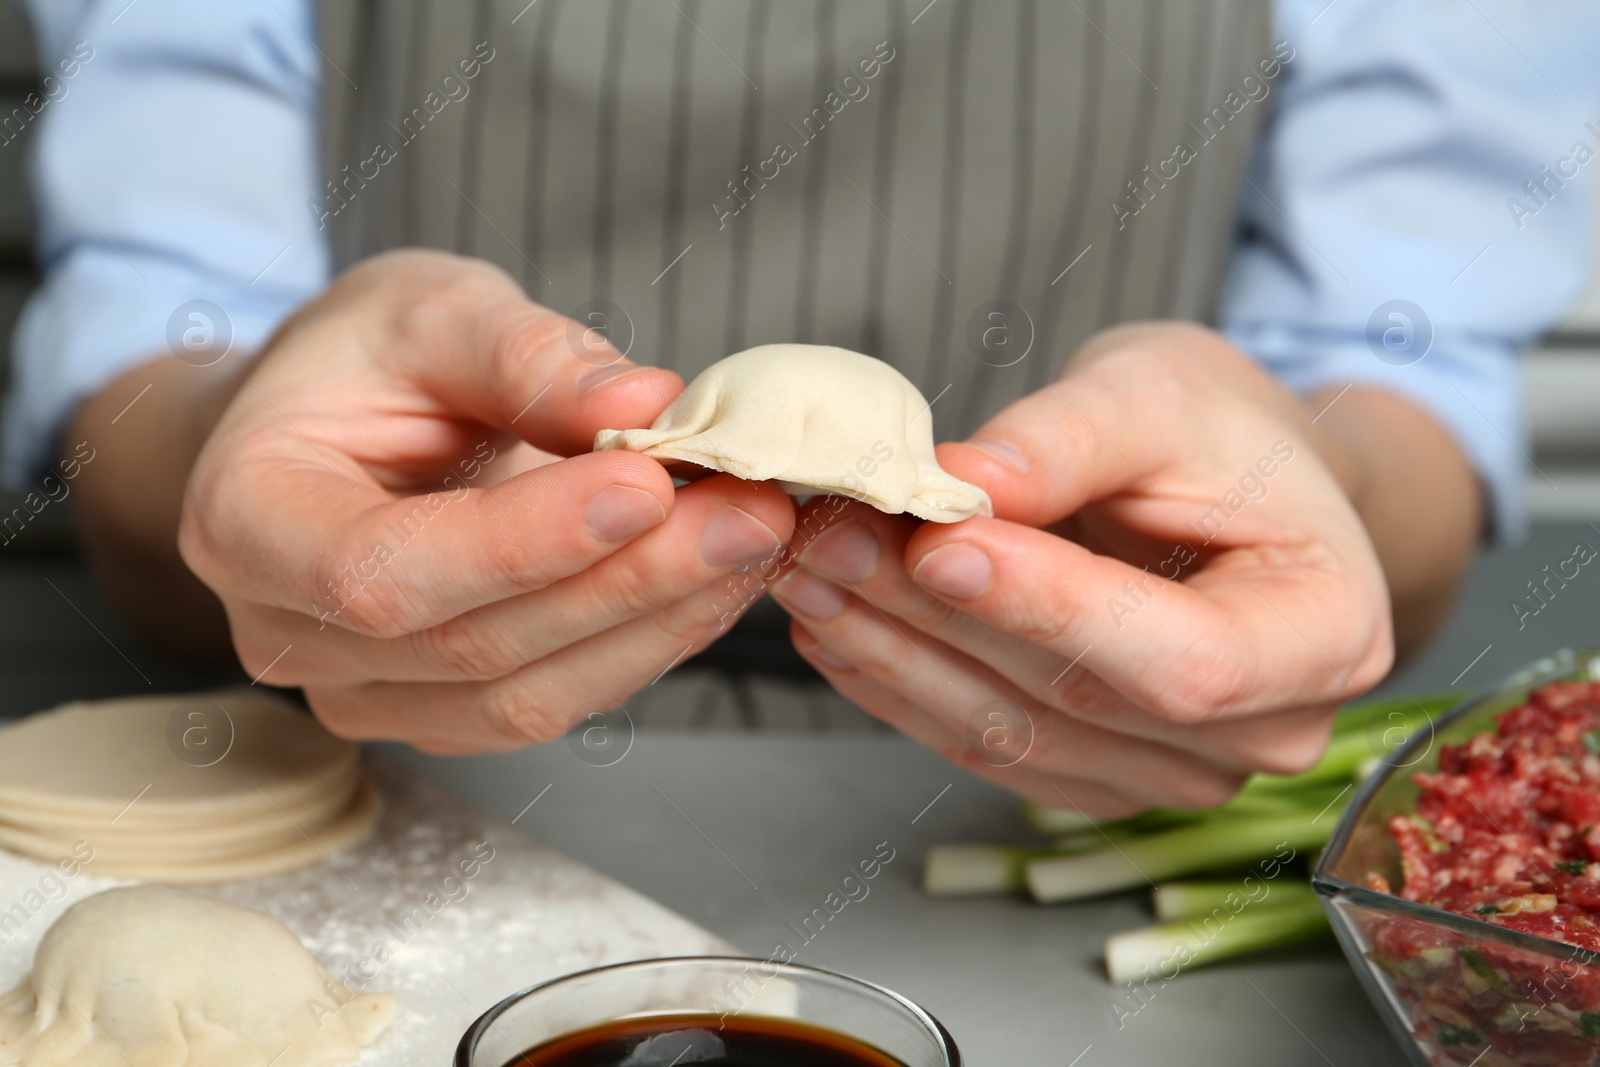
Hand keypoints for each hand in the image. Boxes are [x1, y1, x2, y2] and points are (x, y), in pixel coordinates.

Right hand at [179, 250, 792, 751]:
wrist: (333, 424)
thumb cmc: (364, 361)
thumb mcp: (432, 310)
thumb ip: (525, 355)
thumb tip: (646, 407)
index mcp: (248, 521)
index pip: (384, 570)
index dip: (523, 542)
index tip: (647, 485)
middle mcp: (291, 634)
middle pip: (475, 646)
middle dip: (630, 579)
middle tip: (749, 508)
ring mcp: (369, 690)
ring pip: (528, 696)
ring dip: (658, 621)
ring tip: (753, 537)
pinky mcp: (444, 711)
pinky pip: (556, 700)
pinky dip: (648, 642)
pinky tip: (714, 578)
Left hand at [768, 322, 1393, 816]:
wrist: (1235, 486)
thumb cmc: (1222, 431)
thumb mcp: (1161, 392)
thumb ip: (1071, 439)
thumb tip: (962, 487)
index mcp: (1323, 634)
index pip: (1181, 658)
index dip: (1051, 609)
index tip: (937, 540)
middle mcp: (1264, 733)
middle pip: (1077, 698)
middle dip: (937, 614)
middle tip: (829, 535)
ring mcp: (1176, 771)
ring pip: (1012, 732)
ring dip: (894, 653)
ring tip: (808, 570)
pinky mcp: (1097, 774)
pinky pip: (986, 745)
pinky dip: (901, 685)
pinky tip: (835, 625)